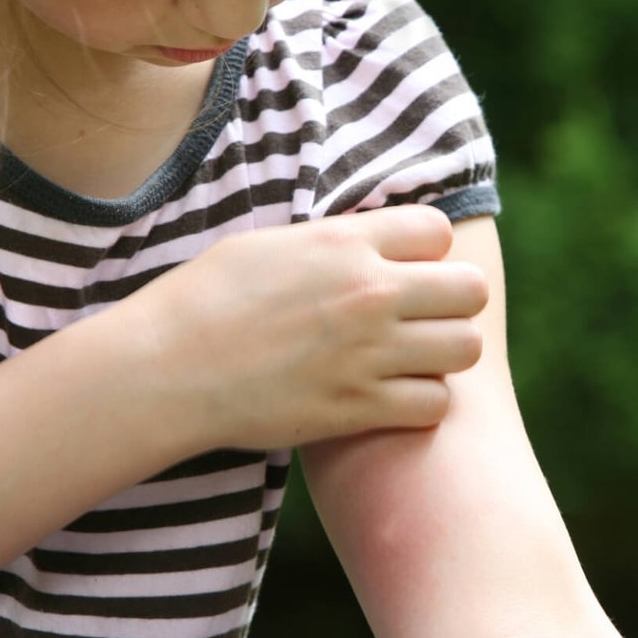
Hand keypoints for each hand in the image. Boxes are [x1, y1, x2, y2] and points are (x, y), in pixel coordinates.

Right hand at [110, 205, 488, 451]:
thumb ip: (333, 243)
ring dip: (445, 354)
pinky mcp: (359, 407)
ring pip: (465, 347)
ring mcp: (370, 353)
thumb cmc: (203, 301)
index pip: (438, 230)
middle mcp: (370, 293)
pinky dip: (422, 403)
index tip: (405, 269)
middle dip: (453, 302)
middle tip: (422, 318)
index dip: (427, 251)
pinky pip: (436, 404)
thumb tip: (369, 243)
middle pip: (471, 289)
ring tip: (412, 359)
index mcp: (345, 243)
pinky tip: (391, 398)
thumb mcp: (269, 246)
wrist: (166, 370)